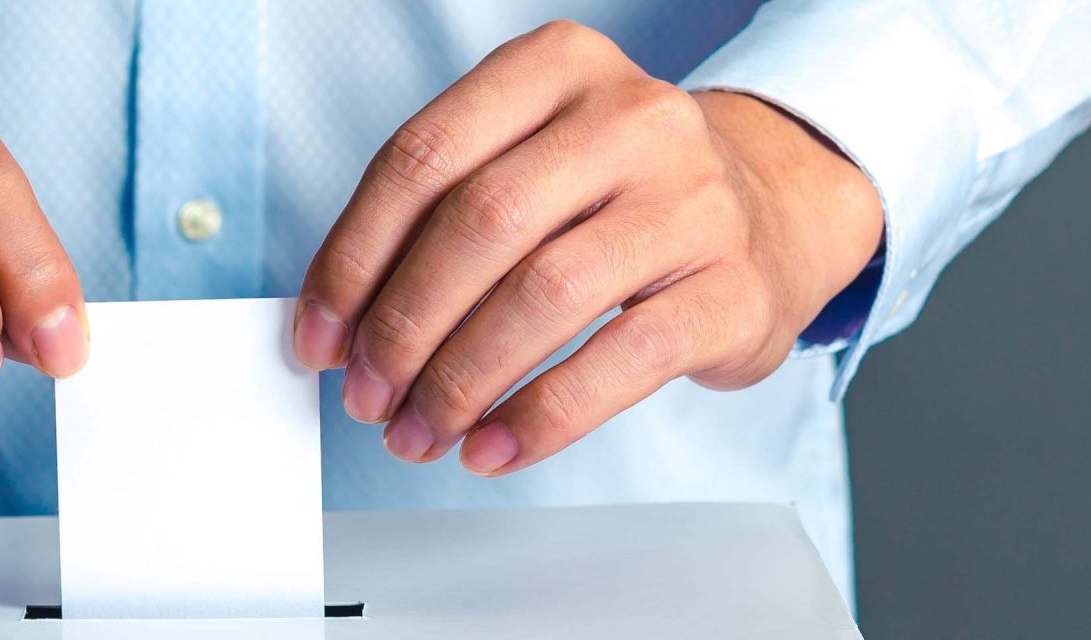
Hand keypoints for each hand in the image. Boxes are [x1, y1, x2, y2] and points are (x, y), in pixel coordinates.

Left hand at [292, 21, 882, 475]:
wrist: (771, 212)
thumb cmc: (618, 196)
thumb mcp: (530, 163)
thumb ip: (436, 219)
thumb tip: (339, 324)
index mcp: (554, 68)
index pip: (422, 158)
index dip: (354, 257)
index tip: (319, 334)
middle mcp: (628, 117)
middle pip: (479, 224)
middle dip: (403, 326)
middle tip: (367, 394)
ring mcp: (690, 199)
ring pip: (544, 295)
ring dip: (461, 380)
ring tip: (420, 430)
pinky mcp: (731, 287)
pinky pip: (618, 363)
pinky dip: (539, 418)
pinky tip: (493, 446)